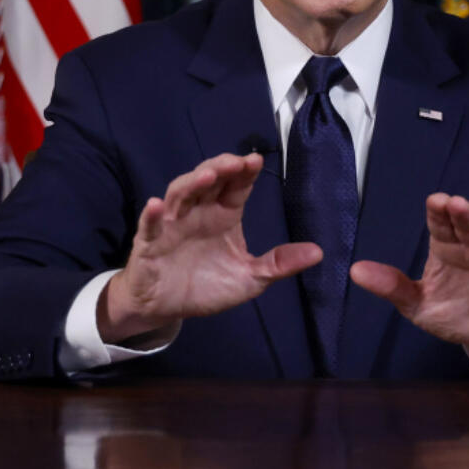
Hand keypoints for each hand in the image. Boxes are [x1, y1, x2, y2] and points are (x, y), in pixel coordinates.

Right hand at [99, 153, 321, 343]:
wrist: (167, 308)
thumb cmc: (206, 286)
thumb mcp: (250, 278)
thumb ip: (279, 264)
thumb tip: (319, 252)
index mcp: (223, 215)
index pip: (236, 186)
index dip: (244, 171)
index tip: (256, 160)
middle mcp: (198, 212)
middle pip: (208, 179)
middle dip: (221, 167)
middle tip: (236, 163)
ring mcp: (172, 224)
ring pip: (180, 193)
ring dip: (192, 182)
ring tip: (208, 176)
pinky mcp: (149, 243)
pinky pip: (149, 225)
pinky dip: (152, 214)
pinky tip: (157, 205)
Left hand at [350, 193, 468, 361]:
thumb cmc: (456, 314)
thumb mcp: (419, 305)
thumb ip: (392, 287)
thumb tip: (354, 270)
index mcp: (448, 249)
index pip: (441, 224)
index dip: (439, 212)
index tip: (435, 201)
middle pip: (468, 225)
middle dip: (463, 213)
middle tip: (454, 203)